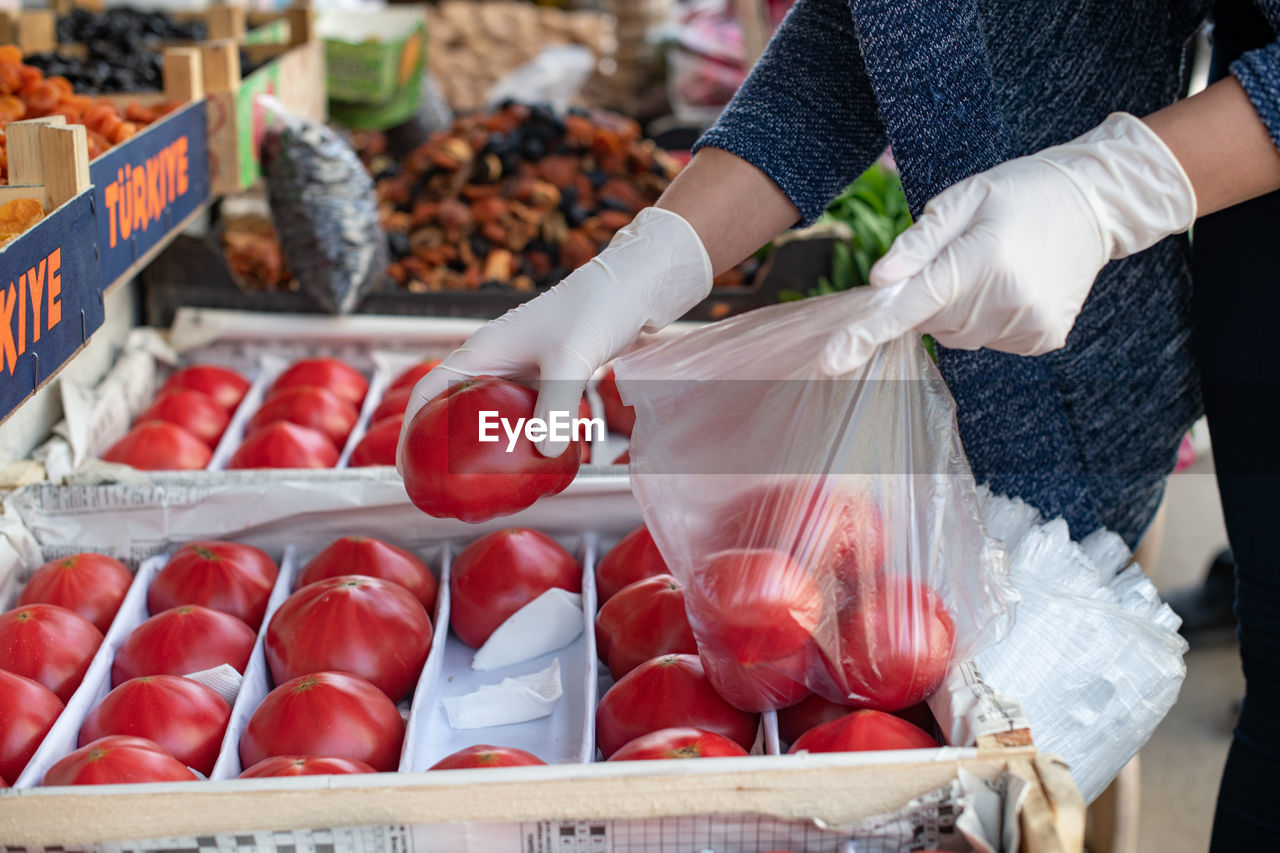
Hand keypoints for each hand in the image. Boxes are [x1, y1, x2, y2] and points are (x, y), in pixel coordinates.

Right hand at [396, 207, 711, 465]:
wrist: (629, 289)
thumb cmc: (594, 310)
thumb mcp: (571, 360)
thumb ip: (556, 405)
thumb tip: (545, 454)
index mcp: (482, 350)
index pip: (428, 391)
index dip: (410, 430)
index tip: (406, 466)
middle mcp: (493, 359)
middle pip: (448, 406)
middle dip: (436, 445)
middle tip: (436, 484)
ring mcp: (518, 369)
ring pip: (483, 412)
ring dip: (474, 444)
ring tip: (473, 482)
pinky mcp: (543, 376)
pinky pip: (516, 413)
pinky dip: (513, 438)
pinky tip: (526, 462)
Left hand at [821, 112, 1196, 373]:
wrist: (1096, 202)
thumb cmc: (1019, 192)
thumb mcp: (964, 199)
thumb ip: (919, 243)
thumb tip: (879, 281)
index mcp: (981, 259)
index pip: (912, 305)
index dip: (866, 333)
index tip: (829, 362)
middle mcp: (1006, 299)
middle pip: (932, 322)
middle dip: (933, 296)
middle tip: (965, 257)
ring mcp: (1028, 324)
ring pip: (958, 335)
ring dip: (960, 309)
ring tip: (994, 266)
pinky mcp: (1043, 339)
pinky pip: (989, 340)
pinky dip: (988, 318)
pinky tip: (1013, 284)